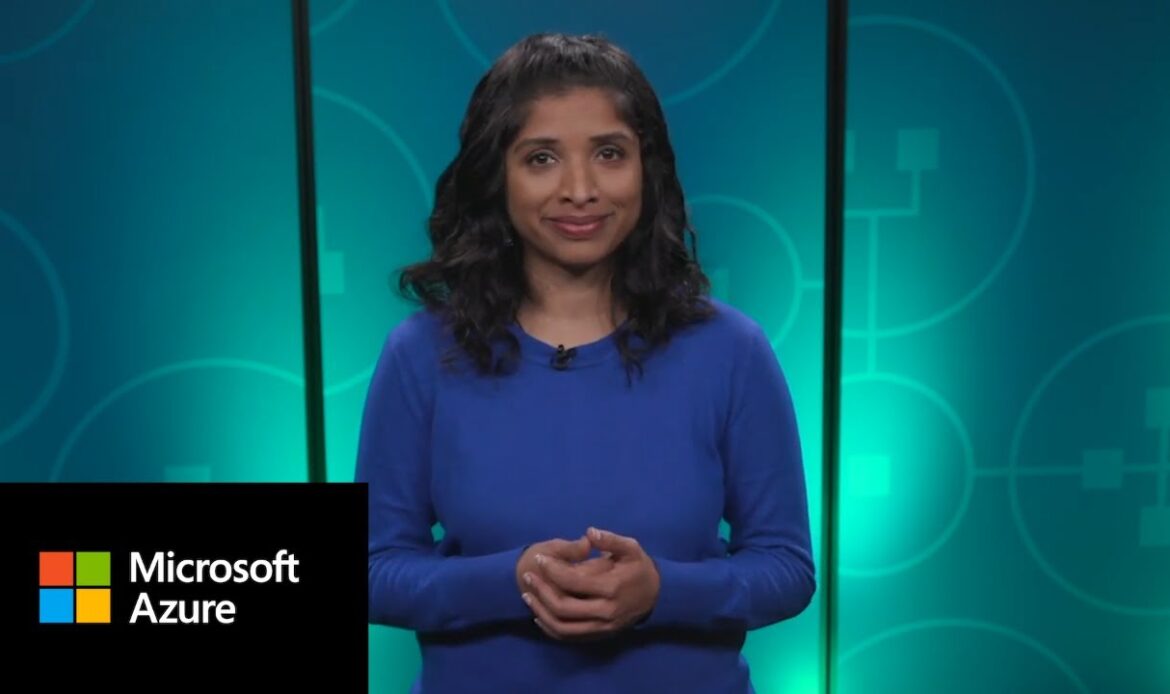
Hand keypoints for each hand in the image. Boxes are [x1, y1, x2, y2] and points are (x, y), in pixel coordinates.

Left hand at [520, 527, 659, 641]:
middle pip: (563, 607)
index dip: (553, 570)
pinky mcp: (598, 636)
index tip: (540, 559)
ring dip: (541, 611)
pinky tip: (539, 615)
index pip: (573, 581)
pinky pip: (569, 637)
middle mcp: (605, 611)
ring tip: (527, 595)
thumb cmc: (639, 568)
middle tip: (527, 576)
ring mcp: (601, 627)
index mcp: (612, 588)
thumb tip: (589, 532)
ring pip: (562, 626)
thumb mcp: (631, 548)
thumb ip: (610, 540)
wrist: (657, 597)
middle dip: (541, 591)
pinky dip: (550, 628)